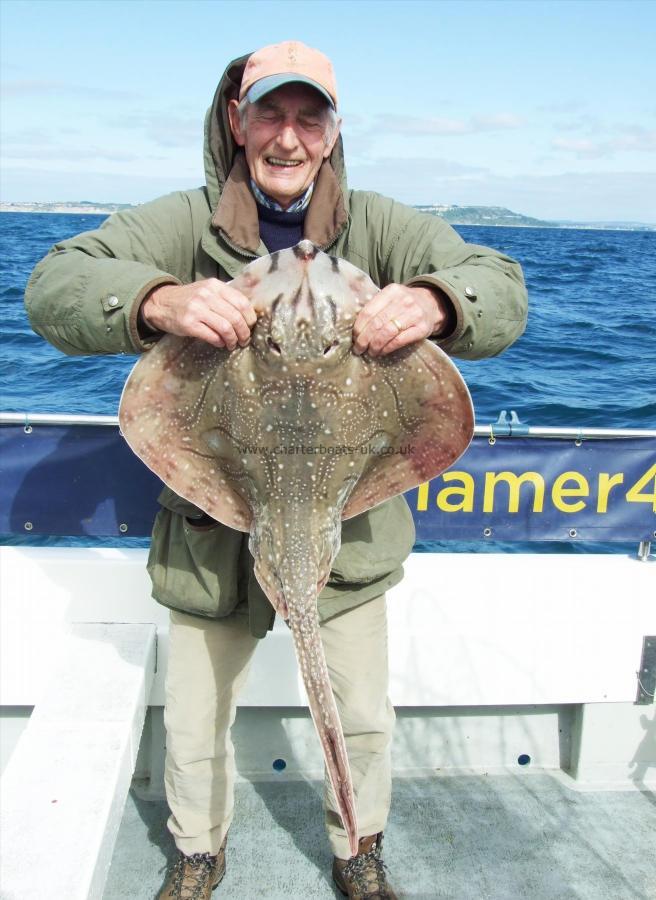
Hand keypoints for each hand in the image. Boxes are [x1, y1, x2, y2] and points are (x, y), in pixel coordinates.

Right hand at [140, 279, 256, 348]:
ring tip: (233, 344)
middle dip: (244, 333)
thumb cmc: (189, 299)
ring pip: (226, 328)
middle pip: (236, 317)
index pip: (242, 302)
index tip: (250, 326)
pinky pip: (212, 336)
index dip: (250, 318)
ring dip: (233, 340)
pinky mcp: (188, 324)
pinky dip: (220, 342)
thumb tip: (247, 317)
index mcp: (215, 286)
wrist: (160, 303)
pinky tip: (220, 343)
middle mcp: (207, 296)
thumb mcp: (207, 291)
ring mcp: (197, 309)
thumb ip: (225, 299)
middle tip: (245, 340)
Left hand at [352, 284, 450, 356]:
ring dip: (375, 346)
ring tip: (370, 352)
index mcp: (391, 291)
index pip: (368, 311)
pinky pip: (399, 341)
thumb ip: (376, 308)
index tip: (354, 338)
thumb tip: (356, 330)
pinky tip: (382, 352)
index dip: (359, 328)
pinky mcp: (422, 328)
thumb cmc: (405, 305)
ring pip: (387, 333)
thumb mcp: (391, 298)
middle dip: (364, 339)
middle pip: (376, 324)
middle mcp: (403, 301)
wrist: (432, 305)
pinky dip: (387, 348)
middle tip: (359, 349)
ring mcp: (414, 314)